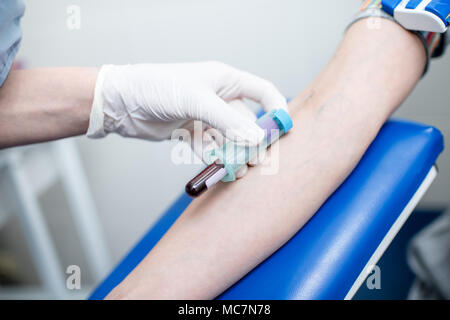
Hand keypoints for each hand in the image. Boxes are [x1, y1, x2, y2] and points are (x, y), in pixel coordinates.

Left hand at [87, 61, 286, 176]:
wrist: (123, 103)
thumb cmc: (157, 87)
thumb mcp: (197, 100)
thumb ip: (228, 121)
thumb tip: (257, 139)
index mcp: (225, 81)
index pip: (262, 92)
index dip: (275, 110)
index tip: (283, 131)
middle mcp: (218, 98)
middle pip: (246, 123)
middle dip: (252, 142)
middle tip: (256, 161)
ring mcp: (205, 117)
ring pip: (229, 139)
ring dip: (233, 155)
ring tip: (237, 171)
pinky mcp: (192, 133)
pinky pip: (210, 148)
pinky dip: (215, 159)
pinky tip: (216, 168)